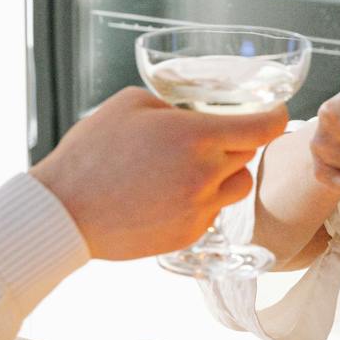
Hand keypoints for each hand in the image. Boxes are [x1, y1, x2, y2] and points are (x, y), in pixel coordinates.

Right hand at [31, 87, 286, 259]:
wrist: (65, 211)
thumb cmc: (90, 153)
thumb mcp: (130, 104)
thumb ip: (172, 105)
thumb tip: (191, 112)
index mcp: (194, 136)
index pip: (263, 127)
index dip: (274, 116)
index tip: (273, 113)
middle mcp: (204, 174)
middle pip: (248, 154)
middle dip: (235, 142)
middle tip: (206, 139)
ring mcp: (198, 208)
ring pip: (236, 186)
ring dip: (223, 174)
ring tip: (187, 169)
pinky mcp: (189, 234)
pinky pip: (212, 211)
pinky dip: (200, 200)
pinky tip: (167, 194)